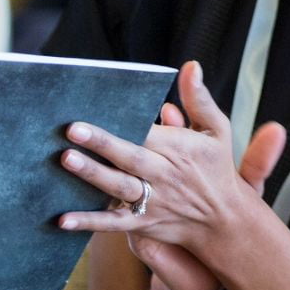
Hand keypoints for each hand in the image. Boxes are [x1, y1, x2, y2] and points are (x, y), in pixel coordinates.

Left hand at [58, 62, 284, 289]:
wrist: (226, 220)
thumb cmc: (217, 168)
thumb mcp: (217, 130)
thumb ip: (199, 99)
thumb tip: (190, 66)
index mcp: (181, 148)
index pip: (148, 133)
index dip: (125, 122)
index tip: (99, 110)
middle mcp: (166, 174)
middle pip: (130, 157)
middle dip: (102, 143)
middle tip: (72, 130)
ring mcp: (154, 201)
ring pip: (120, 187)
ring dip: (94, 174)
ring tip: (68, 160)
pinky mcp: (144, 224)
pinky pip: (113, 223)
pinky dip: (89, 222)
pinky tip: (62, 219)